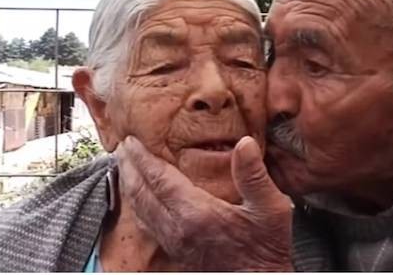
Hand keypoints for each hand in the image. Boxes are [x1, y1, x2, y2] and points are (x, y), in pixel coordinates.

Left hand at [116, 136, 293, 270]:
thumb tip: (245, 143)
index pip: (159, 179)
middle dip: (128, 169)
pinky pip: (148, 225)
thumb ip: (254, 175)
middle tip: (121, 148)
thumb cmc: (267, 248)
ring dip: (130, 187)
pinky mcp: (176, 252)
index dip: (143, 158)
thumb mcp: (271, 209)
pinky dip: (138, 206)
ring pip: (141, 211)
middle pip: (141, 194)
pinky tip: (142, 200)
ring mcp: (174, 243)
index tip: (131, 140)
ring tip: (125, 168)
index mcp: (196, 213)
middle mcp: (178, 229)